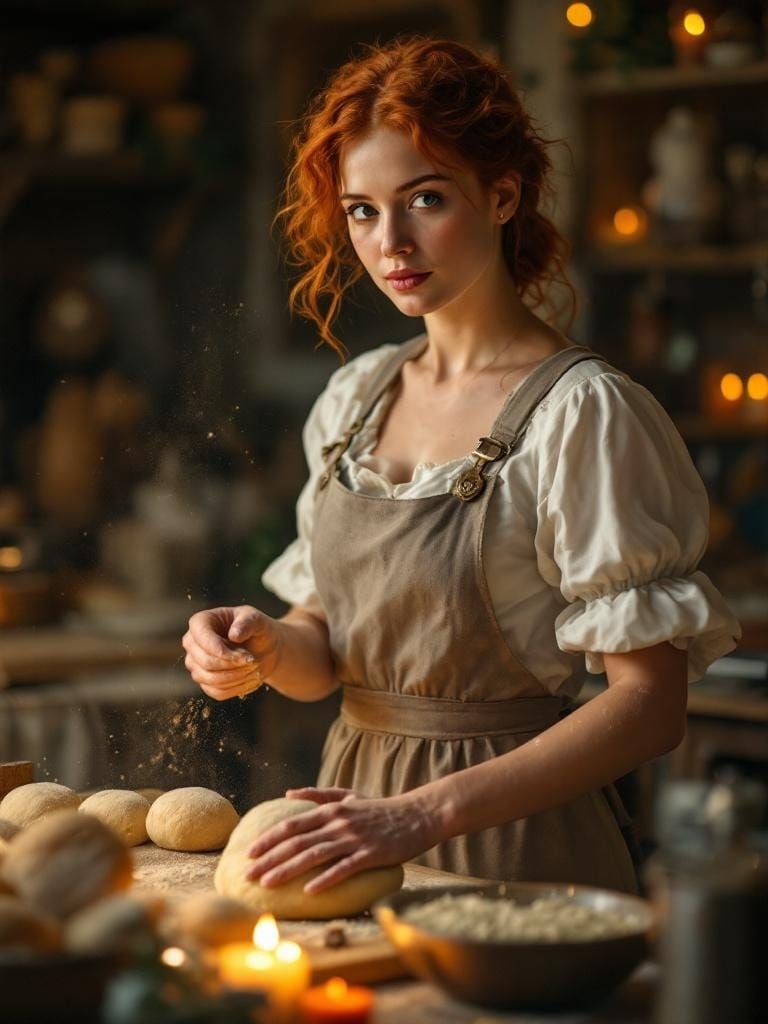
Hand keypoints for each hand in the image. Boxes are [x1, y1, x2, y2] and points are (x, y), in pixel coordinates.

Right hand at [182, 605, 281, 700]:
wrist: (264, 648)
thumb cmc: (257, 629)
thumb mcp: (257, 620)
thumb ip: (248, 622)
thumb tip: (234, 634)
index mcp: (201, 622)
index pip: (202, 638)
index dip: (222, 651)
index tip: (246, 656)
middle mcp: (192, 643)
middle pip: (206, 662)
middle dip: (233, 665)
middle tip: (253, 661)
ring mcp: (195, 664)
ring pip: (210, 679)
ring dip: (237, 677)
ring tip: (254, 668)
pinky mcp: (204, 681)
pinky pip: (216, 692)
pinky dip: (236, 688)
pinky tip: (250, 679)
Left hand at [245, 786, 442, 893]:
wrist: (417, 815)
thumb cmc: (380, 809)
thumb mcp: (349, 796)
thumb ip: (319, 795)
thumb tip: (289, 793)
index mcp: (331, 810)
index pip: (291, 825)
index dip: (268, 839)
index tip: (248, 853)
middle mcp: (338, 823)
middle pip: (297, 842)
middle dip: (269, 859)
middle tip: (247, 875)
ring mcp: (354, 838)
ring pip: (314, 855)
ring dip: (288, 870)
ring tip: (267, 884)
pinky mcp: (371, 854)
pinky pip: (344, 868)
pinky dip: (325, 879)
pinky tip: (309, 891)